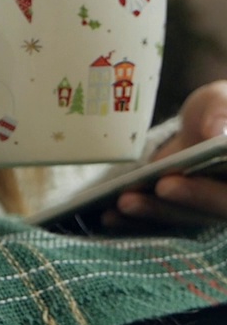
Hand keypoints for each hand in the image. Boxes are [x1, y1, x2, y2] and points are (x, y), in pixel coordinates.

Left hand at [103, 80, 226, 230]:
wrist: (202, 125)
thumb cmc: (217, 111)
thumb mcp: (222, 101)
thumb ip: (222, 112)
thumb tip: (217, 132)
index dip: (211, 189)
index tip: (187, 176)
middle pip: (218, 206)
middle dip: (190, 197)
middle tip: (163, 186)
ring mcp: (205, 208)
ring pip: (187, 217)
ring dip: (156, 211)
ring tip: (125, 202)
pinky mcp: (178, 211)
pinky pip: (161, 222)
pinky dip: (135, 222)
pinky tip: (109, 216)